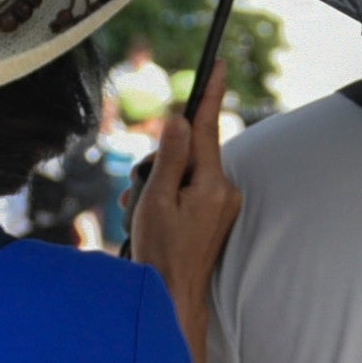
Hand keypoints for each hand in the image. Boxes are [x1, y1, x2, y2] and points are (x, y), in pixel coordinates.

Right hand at [135, 59, 242, 322]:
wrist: (172, 299)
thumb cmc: (160, 254)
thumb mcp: (156, 201)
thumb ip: (169, 158)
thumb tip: (178, 120)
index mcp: (211, 184)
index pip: (208, 128)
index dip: (209, 93)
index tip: (218, 64)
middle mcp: (224, 191)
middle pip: (190, 153)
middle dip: (160, 163)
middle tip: (137, 192)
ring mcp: (222, 206)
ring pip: (186, 174)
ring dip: (160, 184)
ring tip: (141, 212)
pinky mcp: (216, 217)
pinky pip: (190, 192)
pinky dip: (169, 198)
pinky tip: (151, 218)